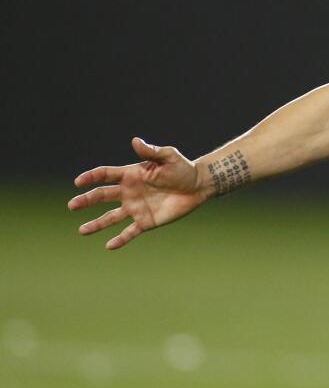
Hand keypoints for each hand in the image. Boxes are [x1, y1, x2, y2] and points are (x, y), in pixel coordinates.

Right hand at [69, 137, 207, 249]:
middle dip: (87, 200)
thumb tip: (136, 141)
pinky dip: (120, 239)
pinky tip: (109, 246)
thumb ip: (151, 151)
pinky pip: (130, 232)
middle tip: (72, 205)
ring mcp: (136, 208)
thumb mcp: (168, 157)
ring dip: (96, 224)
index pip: (106, 175)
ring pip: (111, 217)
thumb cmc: (182, 168)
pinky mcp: (146, 221)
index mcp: (131, 175)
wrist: (198, 186)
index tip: (78, 182)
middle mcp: (129, 192)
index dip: (91, 177)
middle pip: (102, 196)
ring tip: (82, 231)